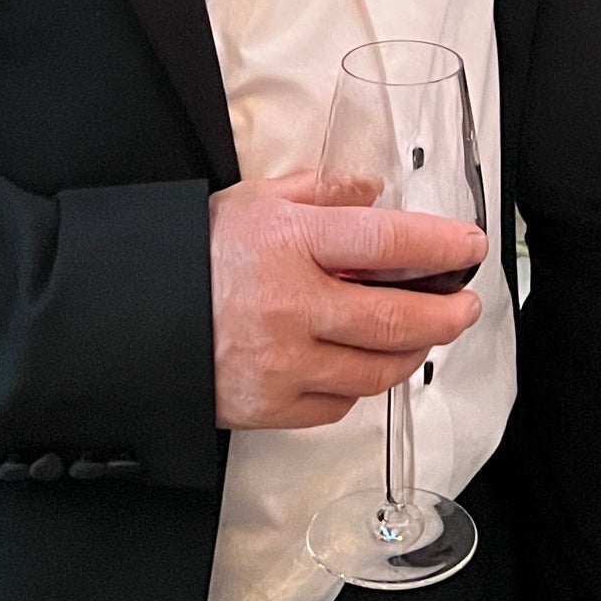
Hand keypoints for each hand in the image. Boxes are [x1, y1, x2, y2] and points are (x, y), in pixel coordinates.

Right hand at [209, 172, 486, 430]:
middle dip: (446, 314)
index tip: (470, 247)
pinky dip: (360, 385)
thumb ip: (321, 191)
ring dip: (413, 353)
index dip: (439, 246)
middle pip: (394, 318)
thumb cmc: (194, 251)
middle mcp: (291, 306)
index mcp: (290, 243)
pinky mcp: (268, 408)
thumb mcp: (255, 199)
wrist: (129, 315)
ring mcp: (281, 364)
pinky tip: (362, 363)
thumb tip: (374, 192)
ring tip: (424, 335)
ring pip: (375, 371)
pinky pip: (338, 405)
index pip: (386, 243)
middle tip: (466, 306)